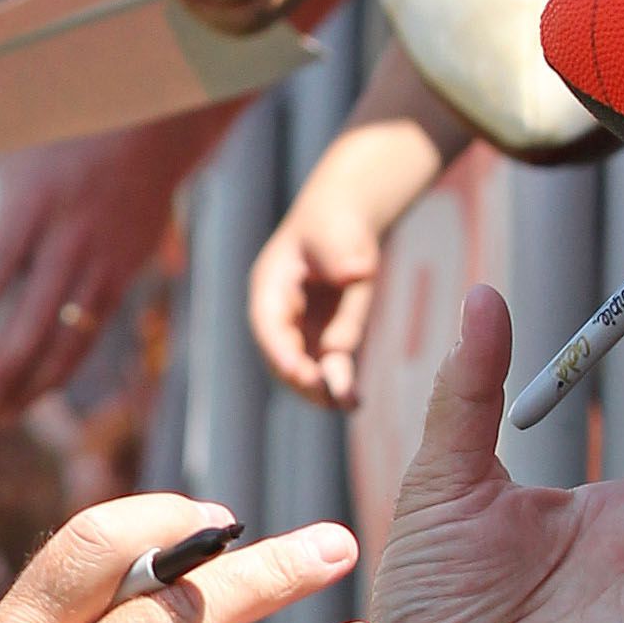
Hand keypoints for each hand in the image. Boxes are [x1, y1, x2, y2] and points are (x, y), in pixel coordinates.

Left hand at [0, 109, 209, 410]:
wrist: (151, 125)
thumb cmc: (58, 128)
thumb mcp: (5, 131)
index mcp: (35, 200)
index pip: (4, 258)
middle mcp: (71, 235)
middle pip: (40, 312)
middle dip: (9, 363)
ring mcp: (102, 259)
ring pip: (72, 334)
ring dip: (37, 380)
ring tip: (1, 414)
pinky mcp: (123, 273)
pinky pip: (93, 331)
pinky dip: (65, 364)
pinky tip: (38, 391)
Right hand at [251, 165, 394, 407]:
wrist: (342, 218)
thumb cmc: (335, 224)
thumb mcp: (340, 240)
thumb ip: (344, 269)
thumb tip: (349, 304)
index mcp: (270, 285)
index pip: (268, 325)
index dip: (280, 352)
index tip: (299, 373)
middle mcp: (279, 312)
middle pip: (282, 354)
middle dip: (304, 379)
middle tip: (331, 396)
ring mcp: (298, 327)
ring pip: (303, 367)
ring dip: (323, 388)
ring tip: (349, 404)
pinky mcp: (320, 335)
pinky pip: (325, 365)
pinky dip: (338, 382)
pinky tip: (355, 401)